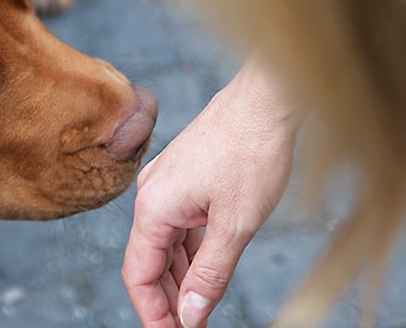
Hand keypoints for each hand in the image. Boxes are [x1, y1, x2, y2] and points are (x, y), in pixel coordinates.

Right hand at [122, 59, 300, 327]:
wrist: (267, 99)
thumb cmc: (252, 151)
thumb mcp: (236, 225)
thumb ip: (209, 274)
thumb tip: (190, 314)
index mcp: (153, 207)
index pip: (138, 274)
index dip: (152, 313)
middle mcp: (152, 195)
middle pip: (149, 262)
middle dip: (167, 300)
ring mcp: (167, 185)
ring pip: (166, 245)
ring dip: (181, 278)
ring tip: (200, 309)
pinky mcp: (184, 178)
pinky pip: (180, 225)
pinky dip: (191, 252)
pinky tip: (206, 270)